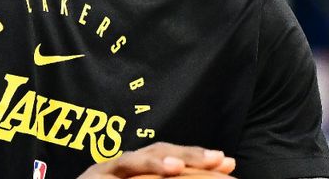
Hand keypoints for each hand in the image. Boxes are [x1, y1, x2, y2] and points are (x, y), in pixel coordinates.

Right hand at [76, 142, 235, 177]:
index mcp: (136, 170)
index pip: (170, 157)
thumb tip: (207, 172)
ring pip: (130, 161)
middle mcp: (118, 167)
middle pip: (154, 152)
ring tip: (176, 167)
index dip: (197, 157)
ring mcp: (100, 173)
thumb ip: (162, 178)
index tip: (228, 161)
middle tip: (216, 159)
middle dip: (186, 154)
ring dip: (154, 162)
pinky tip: (152, 175)